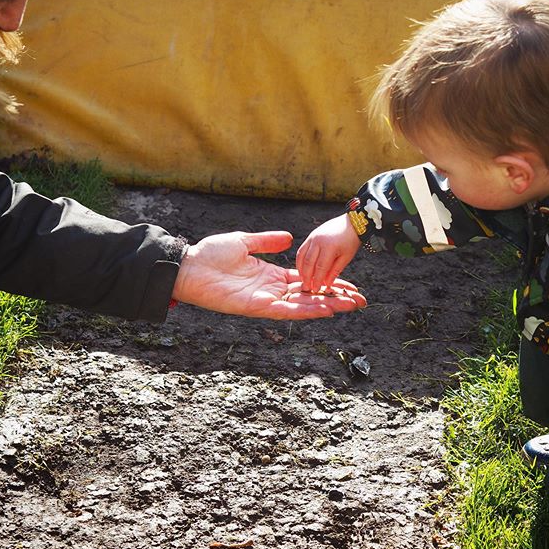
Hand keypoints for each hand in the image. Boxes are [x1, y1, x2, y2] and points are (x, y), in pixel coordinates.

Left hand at [171, 230, 365, 318]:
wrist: (188, 265)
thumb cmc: (210, 254)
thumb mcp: (244, 242)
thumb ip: (267, 242)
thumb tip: (289, 237)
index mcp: (270, 275)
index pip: (306, 281)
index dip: (327, 283)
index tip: (349, 284)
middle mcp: (272, 290)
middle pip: (310, 295)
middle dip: (336, 298)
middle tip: (361, 300)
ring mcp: (265, 300)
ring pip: (303, 305)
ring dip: (328, 305)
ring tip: (351, 305)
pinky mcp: (257, 307)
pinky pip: (286, 311)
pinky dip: (306, 311)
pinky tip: (325, 309)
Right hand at [297, 213, 361, 292]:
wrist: (352, 223)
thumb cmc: (351, 240)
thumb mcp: (346, 257)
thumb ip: (335, 271)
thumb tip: (327, 284)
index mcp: (329, 246)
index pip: (320, 267)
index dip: (317, 280)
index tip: (315, 289)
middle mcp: (318, 241)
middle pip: (308, 262)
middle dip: (306, 277)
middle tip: (307, 288)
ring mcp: (312, 237)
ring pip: (301, 256)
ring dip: (301, 269)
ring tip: (303, 280)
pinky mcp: (311, 236)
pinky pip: (302, 250)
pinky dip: (300, 261)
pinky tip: (303, 269)